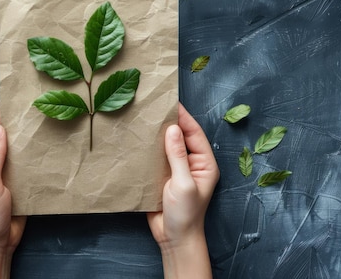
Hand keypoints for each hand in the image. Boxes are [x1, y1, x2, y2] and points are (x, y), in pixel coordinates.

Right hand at [147, 103, 219, 277]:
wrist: (174, 239)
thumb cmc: (186, 214)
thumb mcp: (183, 183)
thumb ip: (178, 156)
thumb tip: (172, 129)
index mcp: (204, 163)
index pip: (194, 133)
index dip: (183, 117)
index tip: (170, 102)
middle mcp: (192, 163)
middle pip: (180, 136)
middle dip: (169, 122)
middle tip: (153, 106)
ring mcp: (176, 170)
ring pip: (167, 146)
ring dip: (156, 135)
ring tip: (142, 118)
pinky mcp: (161, 177)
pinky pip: (156, 158)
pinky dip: (148, 149)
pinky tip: (136, 140)